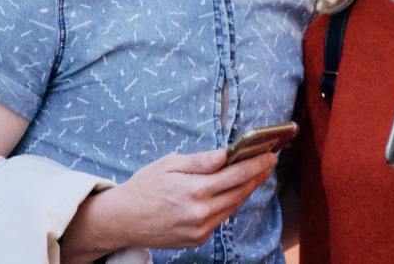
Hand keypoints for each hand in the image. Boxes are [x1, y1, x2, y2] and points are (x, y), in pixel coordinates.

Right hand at [99, 148, 277, 249]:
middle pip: (239, 192)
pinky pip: (221, 218)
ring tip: (256, 174)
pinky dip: (230, 203)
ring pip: (233, 206)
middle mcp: (200, 213)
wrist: (123, 220)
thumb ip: (200, 161)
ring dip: (246, 190)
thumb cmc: (144, 187)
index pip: (235, 174)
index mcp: (194, 190)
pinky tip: (234, 191)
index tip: (270, 155)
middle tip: (269, 162)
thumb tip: (226, 154)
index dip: (256, 164)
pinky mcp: (198, 239)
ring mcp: (200, 229)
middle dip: (257, 176)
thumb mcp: (169, 164)